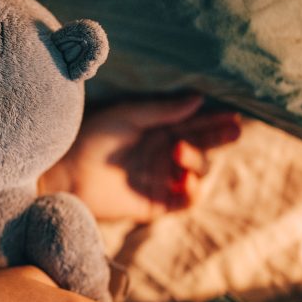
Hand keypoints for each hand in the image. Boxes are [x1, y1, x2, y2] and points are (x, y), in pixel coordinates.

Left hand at [40, 95, 240, 221]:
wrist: (67, 172)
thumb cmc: (92, 137)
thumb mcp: (129, 116)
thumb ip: (163, 110)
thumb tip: (199, 99)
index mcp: (160, 129)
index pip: (196, 124)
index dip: (215, 120)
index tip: (233, 114)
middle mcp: (165, 153)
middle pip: (204, 146)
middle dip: (220, 138)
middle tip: (233, 129)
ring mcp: (163, 178)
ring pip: (198, 171)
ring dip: (197, 161)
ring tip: (178, 152)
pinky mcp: (157, 203)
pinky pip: (187, 200)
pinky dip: (193, 191)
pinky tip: (186, 181)